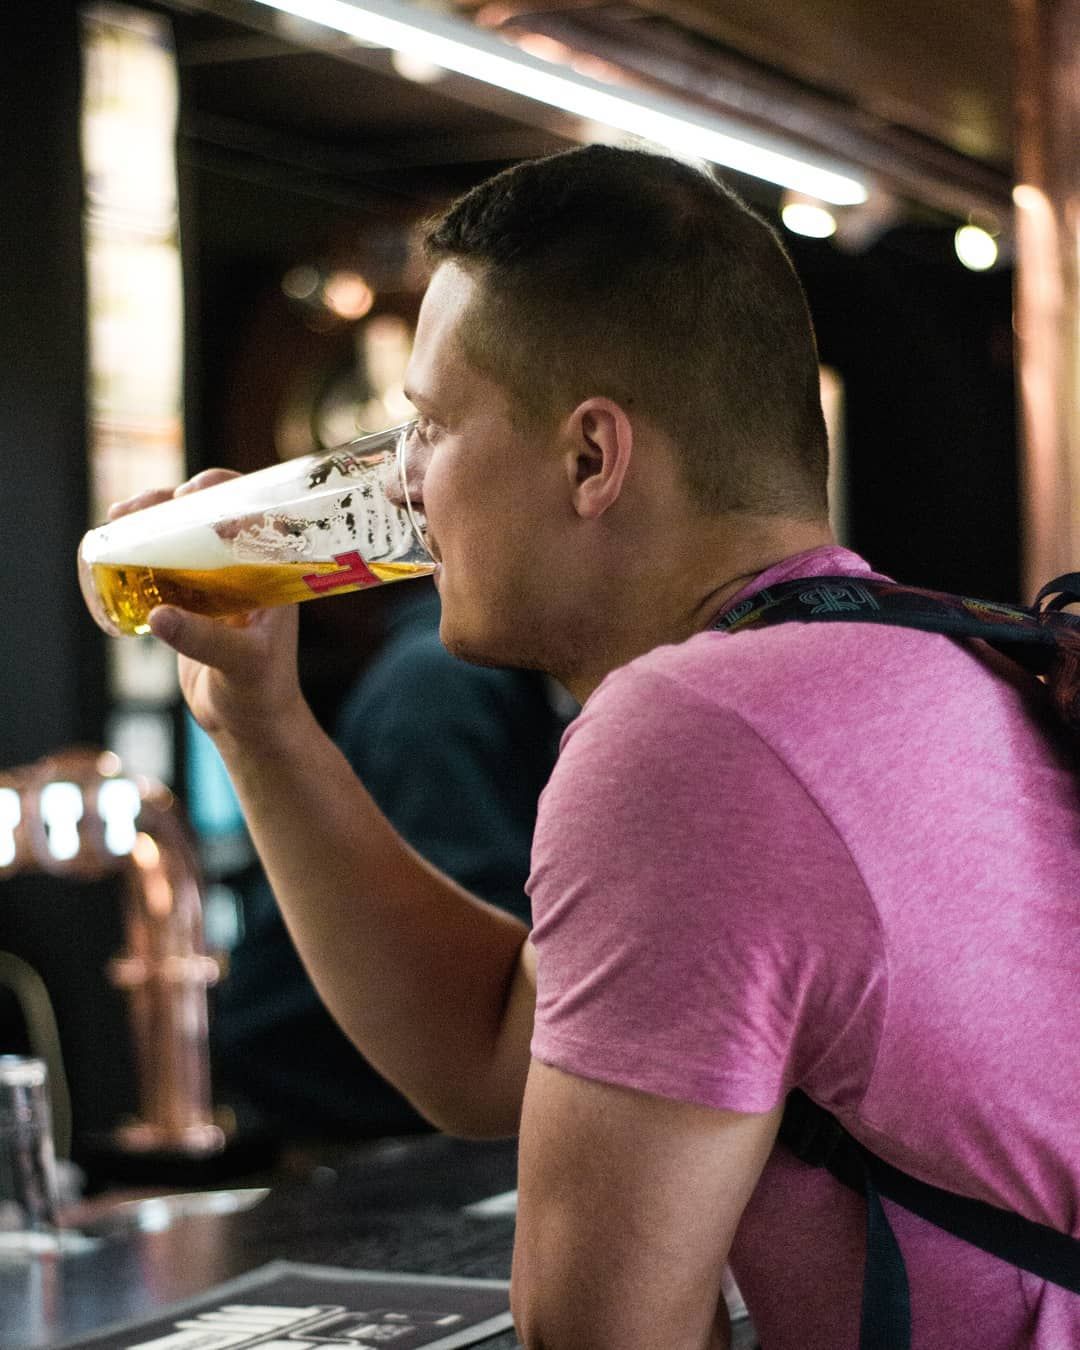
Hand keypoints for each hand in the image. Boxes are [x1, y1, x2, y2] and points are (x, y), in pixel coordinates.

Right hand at [107, 471, 303, 740]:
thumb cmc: (262, 694)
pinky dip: (139, 555)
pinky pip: (163, 569)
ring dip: (150, 524)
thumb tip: (157, 616)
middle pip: (209, 518)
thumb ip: (205, 639)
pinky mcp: (190, 606)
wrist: (250, 728)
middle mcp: (245, 572)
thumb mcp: (240, 663)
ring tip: (118, 518)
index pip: (256, 512)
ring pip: (181, 540)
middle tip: (140, 506)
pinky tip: (114, 549)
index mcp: (272, 573)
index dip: (225, 490)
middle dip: (172, 502)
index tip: (192, 490)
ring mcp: (215, 587)